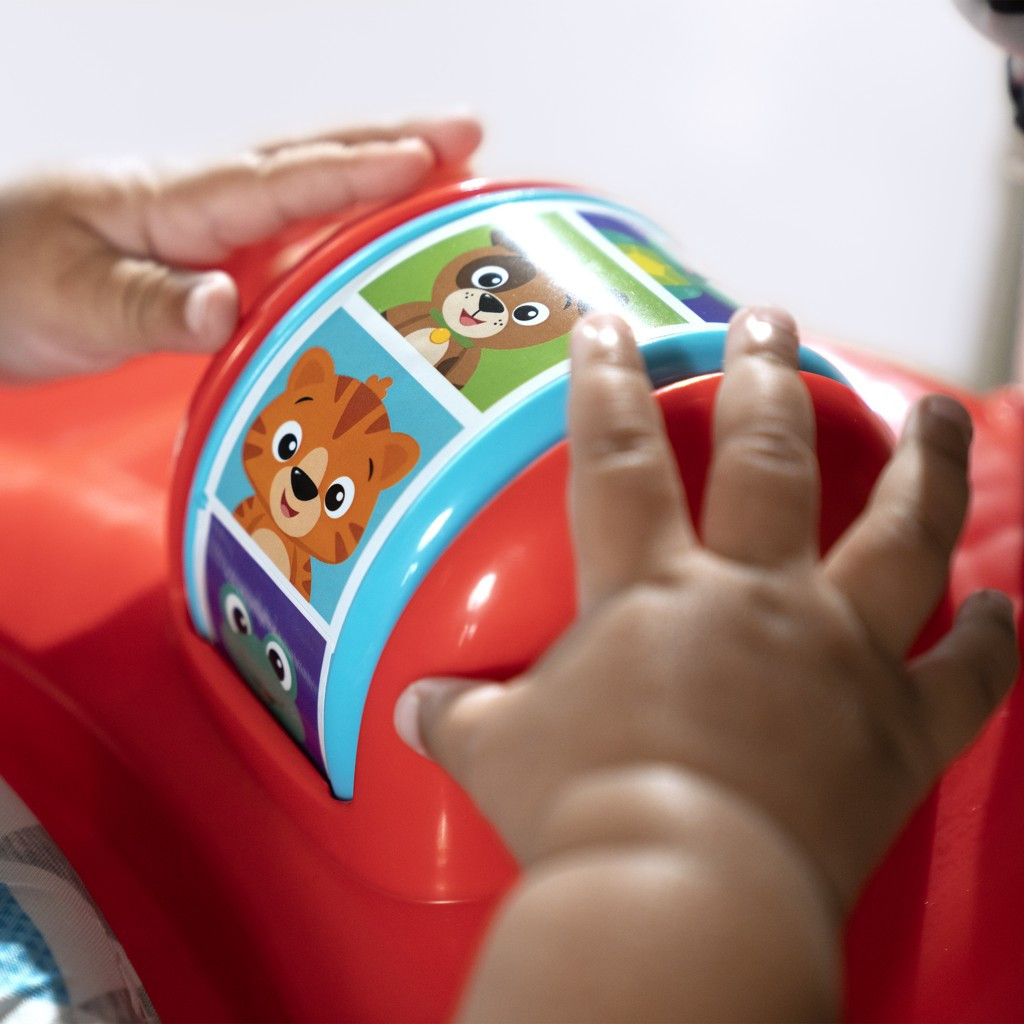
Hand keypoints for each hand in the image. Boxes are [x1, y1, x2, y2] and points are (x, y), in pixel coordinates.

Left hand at [0, 115, 480, 378]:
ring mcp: (215, 227)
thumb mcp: (74, 301)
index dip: (353, 172)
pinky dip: (346, 222)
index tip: (423, 160)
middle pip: (312, 161)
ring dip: (381, 174)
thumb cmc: (10, 278)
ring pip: (312, 190)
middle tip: (469, 133)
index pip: (278, 181)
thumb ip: (152, 305)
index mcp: (174, 202)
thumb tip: (228, 305)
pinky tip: (379, 236)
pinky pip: (296, 233)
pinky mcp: (216, 256)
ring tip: (452, 167)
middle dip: (393, 144)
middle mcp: (205, 202)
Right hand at [394, 309, 1017, 1020]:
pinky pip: (963, 674)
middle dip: (768, 376)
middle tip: (771, 323)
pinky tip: (1000, 604)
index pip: (618, 454)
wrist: (681, 900)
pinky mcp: (896, 728)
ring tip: (939, 410)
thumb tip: (413, 713)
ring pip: (904, 530)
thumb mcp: (498, 754)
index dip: (608, 382)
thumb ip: (461, 716)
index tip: (609, 328)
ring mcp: (838, 653)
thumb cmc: (582, 818)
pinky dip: (987, 639)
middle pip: (770, 455)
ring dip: (926, 462)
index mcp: (652, 589)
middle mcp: (755, 596)